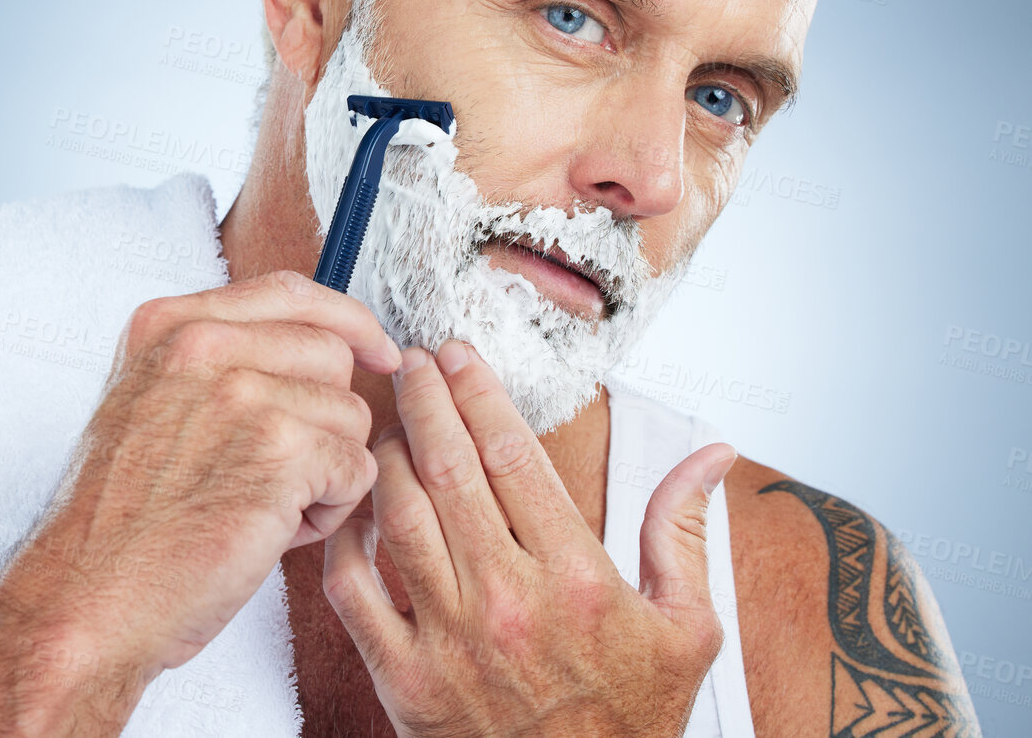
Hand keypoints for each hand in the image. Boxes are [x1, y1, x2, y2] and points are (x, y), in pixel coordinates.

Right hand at [3, 270, 402, 683]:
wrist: (88, 598)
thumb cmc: (120, 525)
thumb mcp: (149, 405)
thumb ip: (215, 364)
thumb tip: (310, 347)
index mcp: (168, 326)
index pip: (289, 292)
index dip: (346, 320)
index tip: (376, 348)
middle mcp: (201, 345)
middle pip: (330, 353)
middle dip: (325, 418)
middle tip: (275, 473)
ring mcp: (240, 393)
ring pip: (349, 415)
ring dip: (325, 472)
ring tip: (262, 510)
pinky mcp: (278, 450)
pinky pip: (355, 469)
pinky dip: (328, 512)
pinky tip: (271, 533)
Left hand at [322, 339, 736, 737]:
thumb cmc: (630, 720)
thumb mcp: (688, 629)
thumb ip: (686, 532)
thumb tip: (712, 453)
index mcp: (577, 579)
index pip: (512, 454)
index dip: (477, 392)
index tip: (459, 355)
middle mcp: (509, 602)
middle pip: (447, 468)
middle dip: (424, 400)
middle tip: (413, 363)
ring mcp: (450, 641)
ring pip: (397, 516)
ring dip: (385, 456)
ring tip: (386, 423)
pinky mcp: (402, 680)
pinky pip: (352, 588)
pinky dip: (345, 536)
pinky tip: (355, 504)